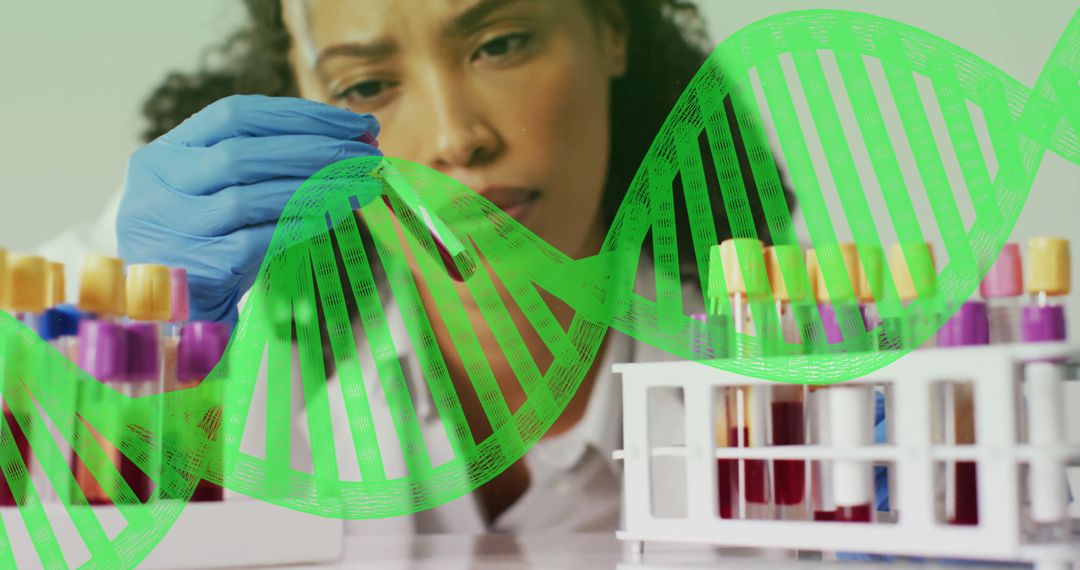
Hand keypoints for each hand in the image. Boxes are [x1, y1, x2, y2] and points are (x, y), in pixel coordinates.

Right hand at [117, 94, 381, 324]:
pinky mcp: (200, 267)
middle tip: (369, 155)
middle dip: (318, 149)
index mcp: (165, 154)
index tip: (354, 123)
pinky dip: (302, 225)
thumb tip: (350, 143)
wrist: (171, 312)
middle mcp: (162, 186)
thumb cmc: (210, 242)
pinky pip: (260, 240)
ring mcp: (176, 227)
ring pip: (253, 197)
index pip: (236, 115)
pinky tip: (336, 217)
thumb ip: (265, 164)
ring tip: (363, 185)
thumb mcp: (219, 192)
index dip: (301, 114)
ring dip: (319, 188)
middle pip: (246, 154)